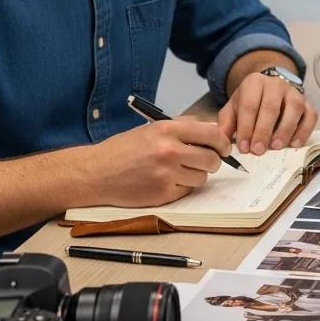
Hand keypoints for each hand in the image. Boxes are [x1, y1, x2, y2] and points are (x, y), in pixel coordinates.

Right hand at [83, 118, 230, 207]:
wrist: (95, 173)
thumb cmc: (124, 149)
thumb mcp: (152, 128)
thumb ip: (183, 127)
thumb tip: (214, 129)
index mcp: (167, 130)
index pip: (212, 133)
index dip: (223, 142)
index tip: (224, 147)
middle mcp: (169, 151)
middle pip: (212, 159)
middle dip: (213, 161)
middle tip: (205, 161)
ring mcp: (166, 174)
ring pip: (202, 177)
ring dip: (196, 175)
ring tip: (179, 170)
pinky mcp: (163, 193)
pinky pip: (187, 190)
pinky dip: (182, 187)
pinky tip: (167, 181)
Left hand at [217, 71, 317, 154]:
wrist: (268, 89)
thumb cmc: (249, 103)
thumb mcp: (233, 109)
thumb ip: (226, 125)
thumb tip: (222, 144)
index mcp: (254, 83)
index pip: (249, 105)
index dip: (246, 127)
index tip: (244, 147)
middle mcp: (276, 84)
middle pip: (271, 106)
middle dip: (264, 131)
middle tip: (258, 150)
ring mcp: (294, 93)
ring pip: (294, 108)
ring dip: (285, 129)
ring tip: (276, 146)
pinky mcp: (308, 103)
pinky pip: (311, 115)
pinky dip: (304, 130)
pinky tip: (295, 144)